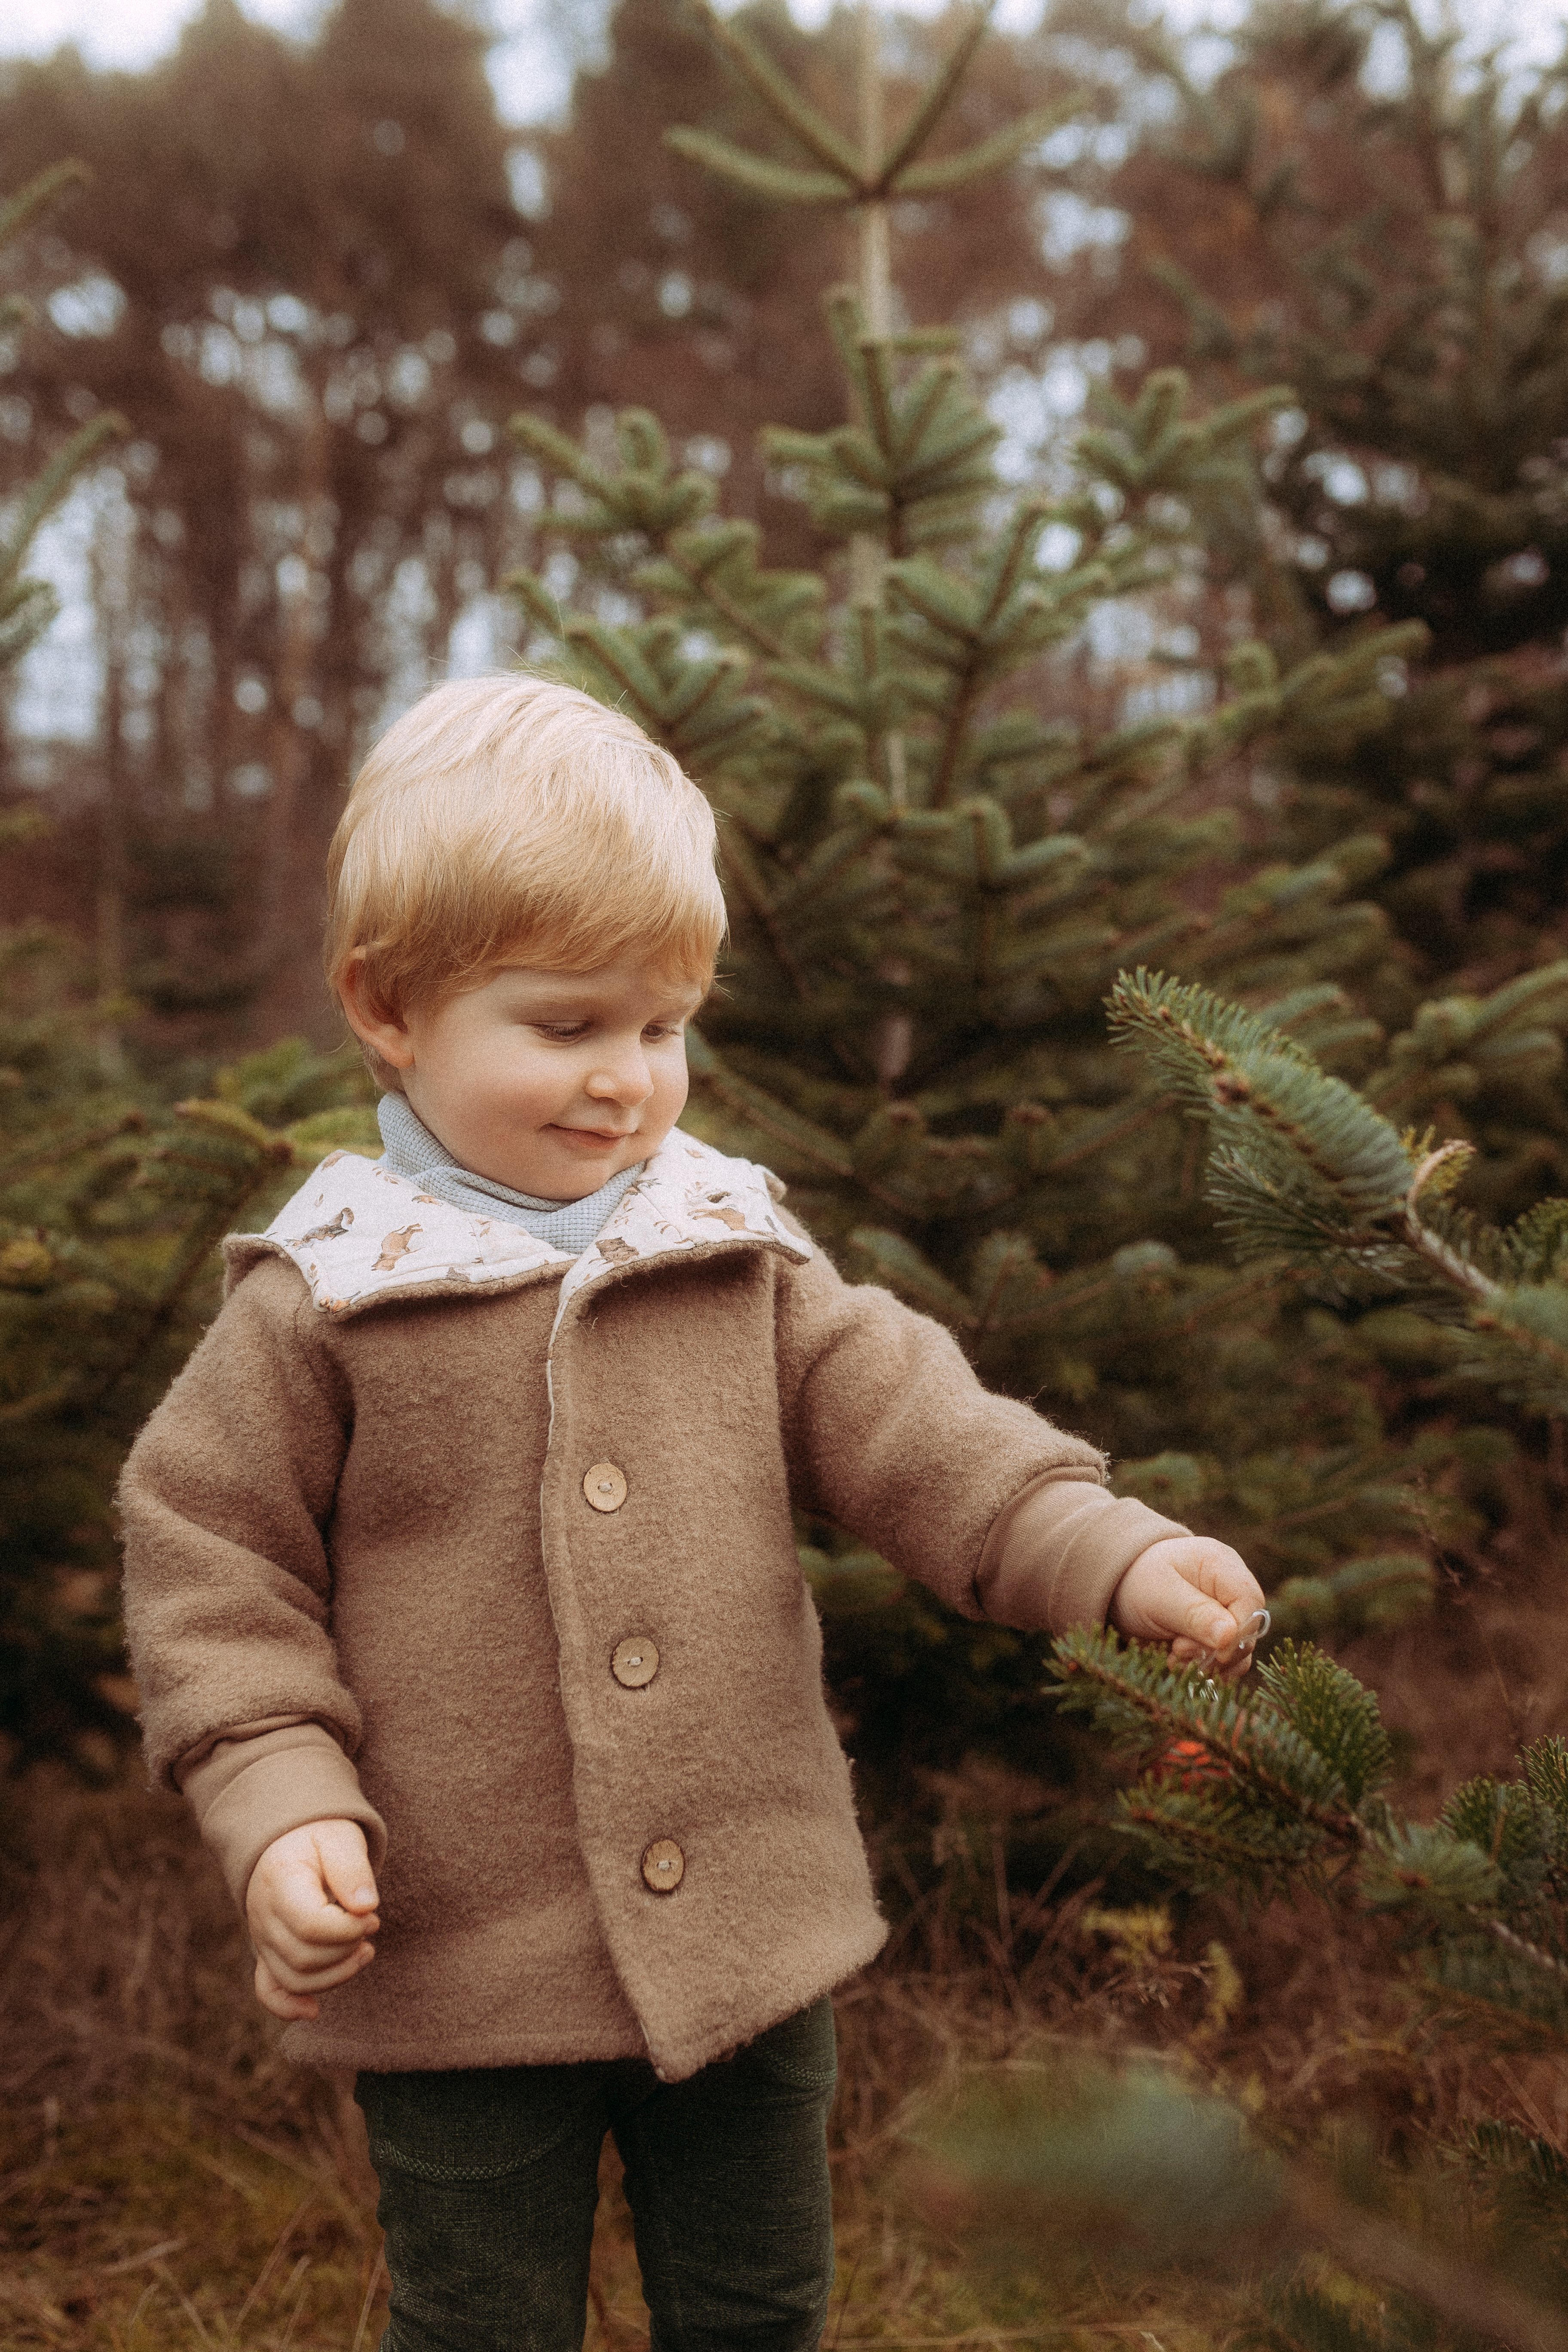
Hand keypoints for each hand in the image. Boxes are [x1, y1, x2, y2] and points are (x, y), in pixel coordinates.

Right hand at [246, 1819, 379, 2020]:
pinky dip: (288, 2006)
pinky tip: (313, 2011)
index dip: (348, 1929)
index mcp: (279, 1882)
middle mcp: (263, 1916)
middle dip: (348, 1949)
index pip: (310, 1925)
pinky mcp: (267, 1953)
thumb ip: (353, 1869)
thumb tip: (367, 1907)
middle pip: (304, 1958)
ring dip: (336, 1975)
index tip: (371, 1916)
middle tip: (371, 1926)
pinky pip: (269, 1990)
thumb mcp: (340, 1837)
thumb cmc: (319, 1837)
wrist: (288, 1839)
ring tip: (364, 1951)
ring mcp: (262, 1939)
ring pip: (294, 1979)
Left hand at [1110, 1536, 1267, 1675]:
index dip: (1240, 1632)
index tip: (1216, 1653)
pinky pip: (1227, 1663)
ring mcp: (1225, 1615)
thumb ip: (1195, 1614)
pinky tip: (1180, 1663)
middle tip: (1178, 1650)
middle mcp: (1230, 1591)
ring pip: (1240, 1652)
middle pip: (1248, 1631)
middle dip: (1216, 1651)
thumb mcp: (1160, 1595)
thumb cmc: (1138, 1582)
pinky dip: (1207, 1670)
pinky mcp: (1216, 1637)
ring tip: (1174, 1655)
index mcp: (1221, 1566)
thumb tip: (1230, 1636)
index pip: (1251, 1602)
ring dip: (1209, 1664)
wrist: (1119, 1590)